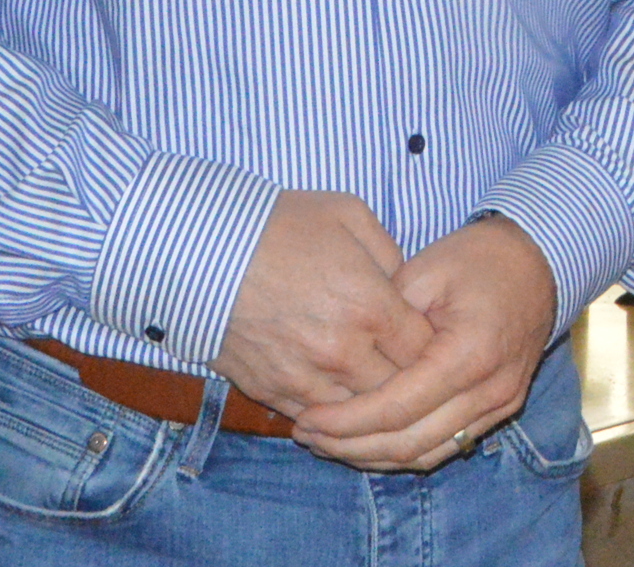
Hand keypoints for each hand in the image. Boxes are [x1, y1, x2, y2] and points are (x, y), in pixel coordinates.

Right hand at [211, 191, 435, 416]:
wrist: (199, 249)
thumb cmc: (279, 224)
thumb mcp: (349, 215)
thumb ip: (390, 254)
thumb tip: (406, 284)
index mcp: (370, 306)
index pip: (424, 352)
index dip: (434, 349)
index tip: (432, 340)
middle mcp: (342, 351)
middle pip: (397, 391)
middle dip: (409, 382)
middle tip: (410, 368)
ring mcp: (304, 377)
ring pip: (358, 414)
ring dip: (370, 404)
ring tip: (377, 389)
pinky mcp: (270, 391)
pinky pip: (314, 419)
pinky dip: (330, 415)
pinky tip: (337, 399)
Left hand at [293, 215, 558, 472]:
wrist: (538, 261)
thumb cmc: (479, 258)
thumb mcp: (425, 271)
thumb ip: (387, 319)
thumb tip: (346, 360)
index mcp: (470, 354)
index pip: (397, 407)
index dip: (347, 420)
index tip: (307, 418)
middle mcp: (490, 391)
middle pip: (410, 443)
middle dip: (351, 446)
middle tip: (306, 435)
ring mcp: (499, 405)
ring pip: (426, 455)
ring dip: (373, 457)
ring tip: (328, 443)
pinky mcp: (499, 410)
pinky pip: (445, 447)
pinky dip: (403, 451)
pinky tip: (368, 441)